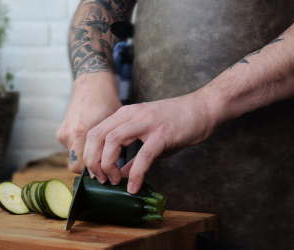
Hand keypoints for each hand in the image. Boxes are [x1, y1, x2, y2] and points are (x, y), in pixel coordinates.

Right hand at [57, 74, 122, 172]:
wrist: (91, 83)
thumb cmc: (107, 101)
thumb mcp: (115, 123)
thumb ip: (111, 145)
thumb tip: (116, 168)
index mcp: (83, 131)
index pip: (82, 167)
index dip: (96, 173)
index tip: (108, 174)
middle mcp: (70, 133)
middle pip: (76, 166)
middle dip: (91, 170)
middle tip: (107, 171)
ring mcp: (63, 133)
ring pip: (74, 159)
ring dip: (86, 159)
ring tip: (102, 152)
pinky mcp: (60, 132)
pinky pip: (71, 149)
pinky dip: (81, 149)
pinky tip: (91, 141)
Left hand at [83, 92, 216, 193]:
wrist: (203, 108)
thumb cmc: (178, 122)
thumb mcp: (149, 137)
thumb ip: (133, 155)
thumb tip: (121, 175)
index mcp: (126, 114)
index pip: (95, 132)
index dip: (90, 154)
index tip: (96, 173)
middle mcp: (132, 115)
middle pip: (98, 136)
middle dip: (93, 161)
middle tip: (101, 179)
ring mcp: (147, 123)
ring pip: (113, 141)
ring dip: (108, 165)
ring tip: (115, 181)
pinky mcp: (162, 133)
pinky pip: (143, 155)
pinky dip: (136, 173)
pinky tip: (134, 186)